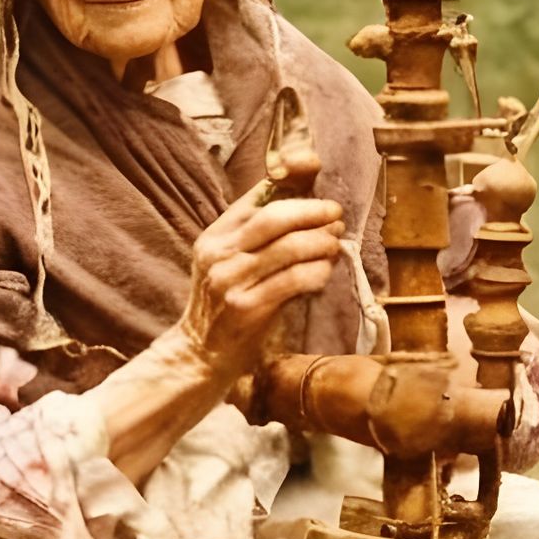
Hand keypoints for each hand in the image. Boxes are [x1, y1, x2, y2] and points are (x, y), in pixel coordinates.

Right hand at [177, 182, 345, 376]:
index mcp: (215, 235)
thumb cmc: (225, 303)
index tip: (324, 199)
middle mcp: (219, 253)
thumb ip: (256, 236)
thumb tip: (307, 208)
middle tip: (336, 217)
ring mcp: (230, 280)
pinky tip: (325, 272)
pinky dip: (317, 272)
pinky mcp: (246, 307)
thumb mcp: (228, 261)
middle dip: (313, 213)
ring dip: (321, 243)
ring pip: (288, 247)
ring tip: (335, 246)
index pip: (256, 197)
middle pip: (274, 216)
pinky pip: (293, 280)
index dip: (293, 186)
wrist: (202, 352)